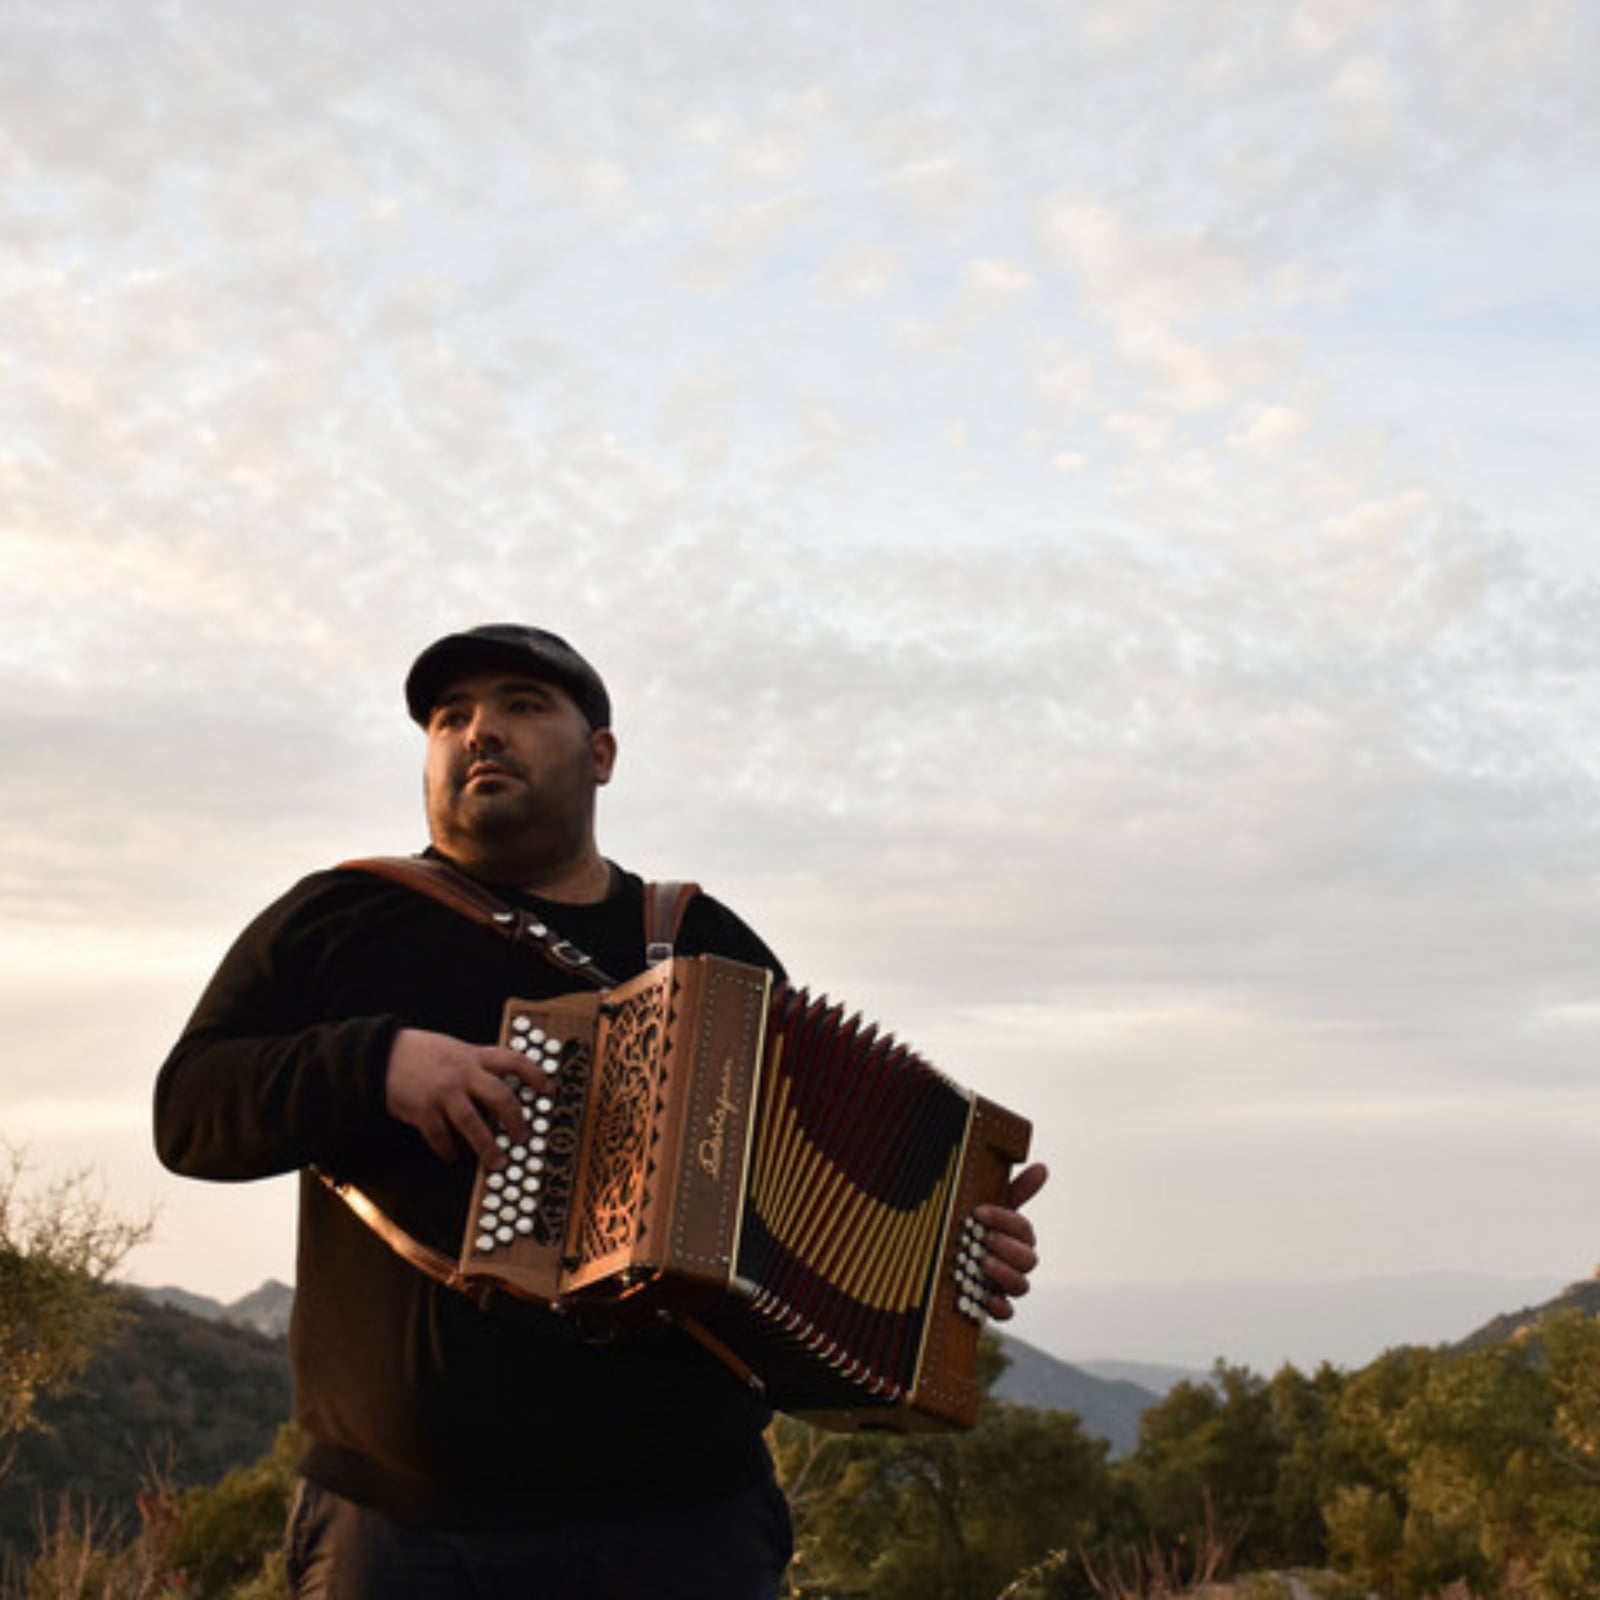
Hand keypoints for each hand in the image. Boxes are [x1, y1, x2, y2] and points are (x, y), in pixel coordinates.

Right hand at [384, 1028, 553, 1165]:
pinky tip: (452, 1156)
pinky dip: (448, 1150)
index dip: (534, 1074)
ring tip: (498, 1163)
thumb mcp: (453, 1048)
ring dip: (488, 1147)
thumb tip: (501, 1083)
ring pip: (474, 1125)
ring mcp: (443, 1093)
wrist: (379, 1055)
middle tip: (524, 1138)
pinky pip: (441, 1137)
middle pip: (500, 1097)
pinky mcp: (422, 1112)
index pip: (513, 1060)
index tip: (548, 1089)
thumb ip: (475, 1064)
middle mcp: (462, 1073)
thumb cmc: (419, 1052)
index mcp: (472, 1056)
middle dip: (516, 1121)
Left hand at [973, 1161, 1046, 1321]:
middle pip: (1029, 1260)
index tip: (980, 1212)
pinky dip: (1001, 1307)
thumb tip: (1043, 1167)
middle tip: (986, 1239)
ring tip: (983, 1263)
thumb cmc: (969, 1227)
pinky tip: (988, 1298)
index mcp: (1015, 1237)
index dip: (1005, 1220)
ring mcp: (1004, 1285)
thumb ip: (1015, 1190)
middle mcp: (1013, 1262)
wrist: (938, 1260)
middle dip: (1009, 1248)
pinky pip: (1006, 1313)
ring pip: (1022, 1286)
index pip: (1023, 1230)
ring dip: (1005, 1274)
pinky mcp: (991, 1306)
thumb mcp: (985, 1205)